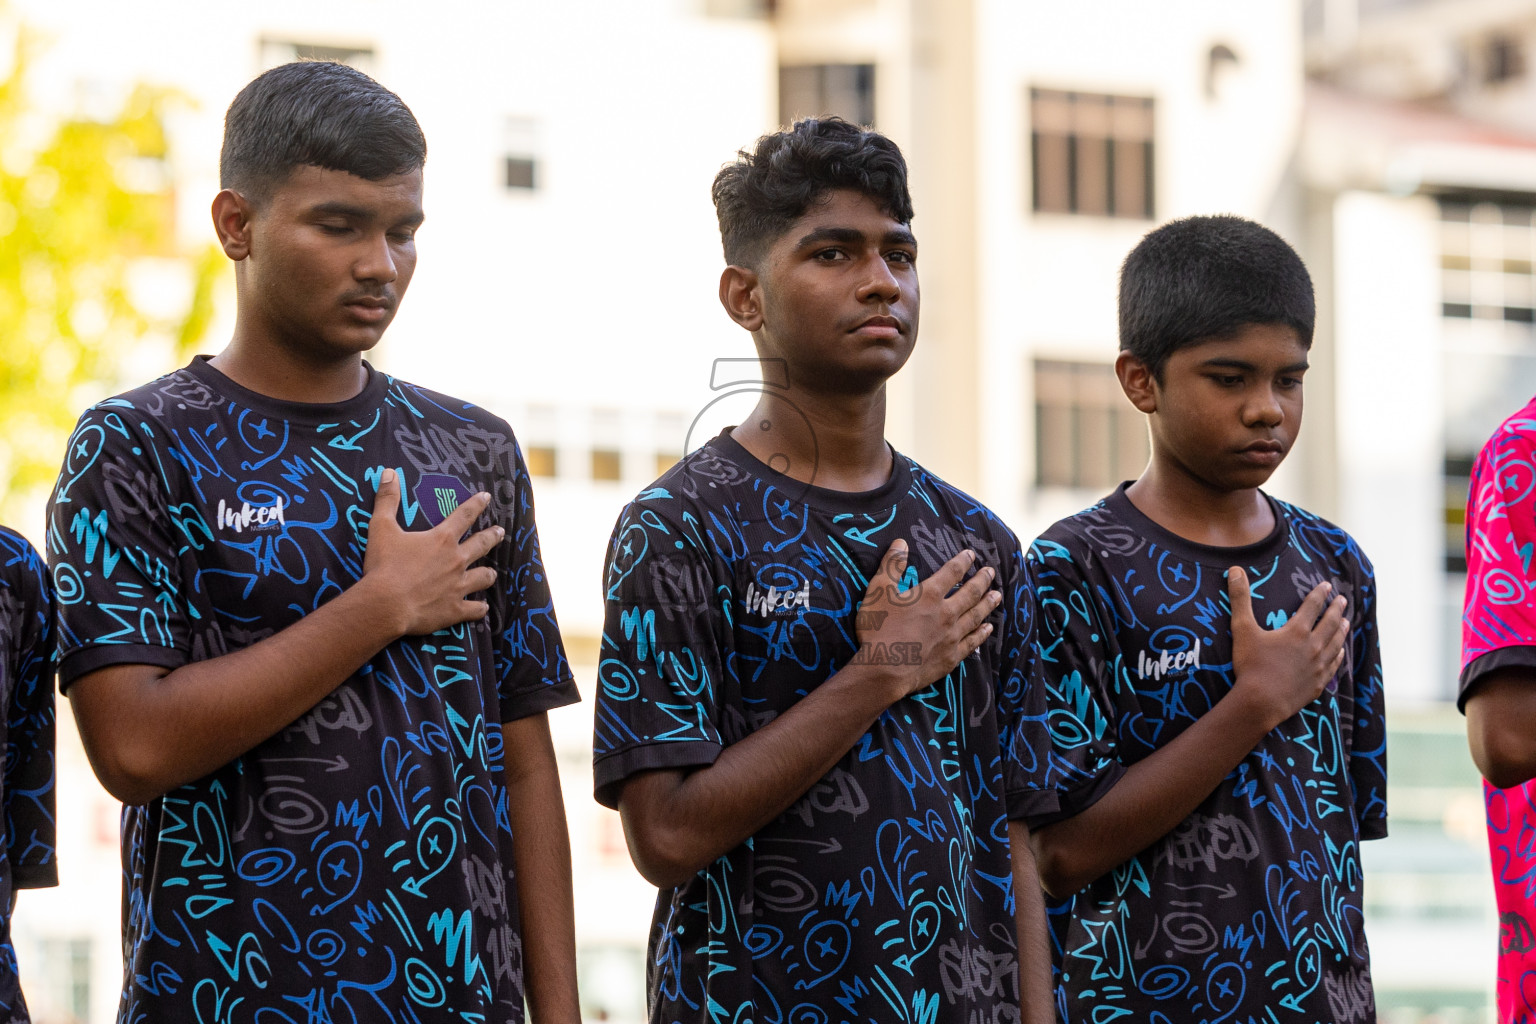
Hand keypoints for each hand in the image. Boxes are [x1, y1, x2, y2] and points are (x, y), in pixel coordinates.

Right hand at [362, 469, 501, 636]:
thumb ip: (387, 499)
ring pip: (484, 577)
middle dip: (492, 536)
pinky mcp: (455, 609)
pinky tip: (483, 609)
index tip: (487, 497)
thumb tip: (388, 472)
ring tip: (491, 573)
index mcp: (442, 539)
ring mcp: (458, 586)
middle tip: (500, 532)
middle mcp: (456, 560)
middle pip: (482, 544)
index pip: (464, 515)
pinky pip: (475, 609)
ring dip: (488, 574)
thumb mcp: (381, 528)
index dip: (477, 504)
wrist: (385, 605)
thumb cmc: (383, 566)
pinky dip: (479, 609)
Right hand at [854, 539, 1000, 699]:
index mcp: (929, 595)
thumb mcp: (878, 591)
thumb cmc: (878, 629)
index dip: (962, 561)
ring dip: (987, 604)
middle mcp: (946, 613)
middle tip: (991, 572)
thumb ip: (891, 565)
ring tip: (997, 596)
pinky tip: (988, 628)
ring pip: (976, 616)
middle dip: (982, 580)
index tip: (971, 554)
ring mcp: (952, 636)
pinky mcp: (951, 657)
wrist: (885, 669)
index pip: (951, 572)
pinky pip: (972, 642)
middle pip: (970, 593)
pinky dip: (982, 634)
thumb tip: (900, 543)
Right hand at [1226, 566, 1347, 731]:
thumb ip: (1240, 599)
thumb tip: (1235, 570)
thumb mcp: (1242, 629)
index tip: (1327, 585)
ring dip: (1342, 631)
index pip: (1312, 606)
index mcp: (1296, 631)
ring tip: (1346, 622)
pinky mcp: (1318, 683)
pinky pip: (1334, 666)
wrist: (1261, 702)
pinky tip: (1341, 653)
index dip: (1320, 593)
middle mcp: (1313, 646)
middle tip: (1343, 600)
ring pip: (1336, 643)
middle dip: (1336, 609)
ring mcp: (1318, 666)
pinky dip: (1339, 656)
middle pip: (1330, 623)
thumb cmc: (1251, 665)